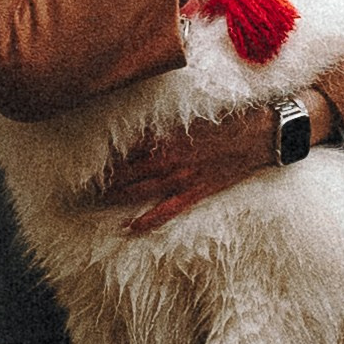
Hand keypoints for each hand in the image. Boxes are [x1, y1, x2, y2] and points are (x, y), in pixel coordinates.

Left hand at [97, 106, 279, 234]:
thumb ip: (163, 124)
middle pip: (126, 171)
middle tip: (82, 183)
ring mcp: (182, 178)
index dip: (106, 154)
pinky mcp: (196, 193)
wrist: (261, 135)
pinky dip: (146, 220)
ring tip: (96, 199)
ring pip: (139, 190)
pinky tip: (128, 228)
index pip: (126, 146)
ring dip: (116, 195)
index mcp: (167, 136)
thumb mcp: (191, 115)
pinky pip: (166, 211)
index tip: (86, 157)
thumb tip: (138, 129)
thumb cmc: (227, 119)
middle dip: (104, 177)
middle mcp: (169, 158)